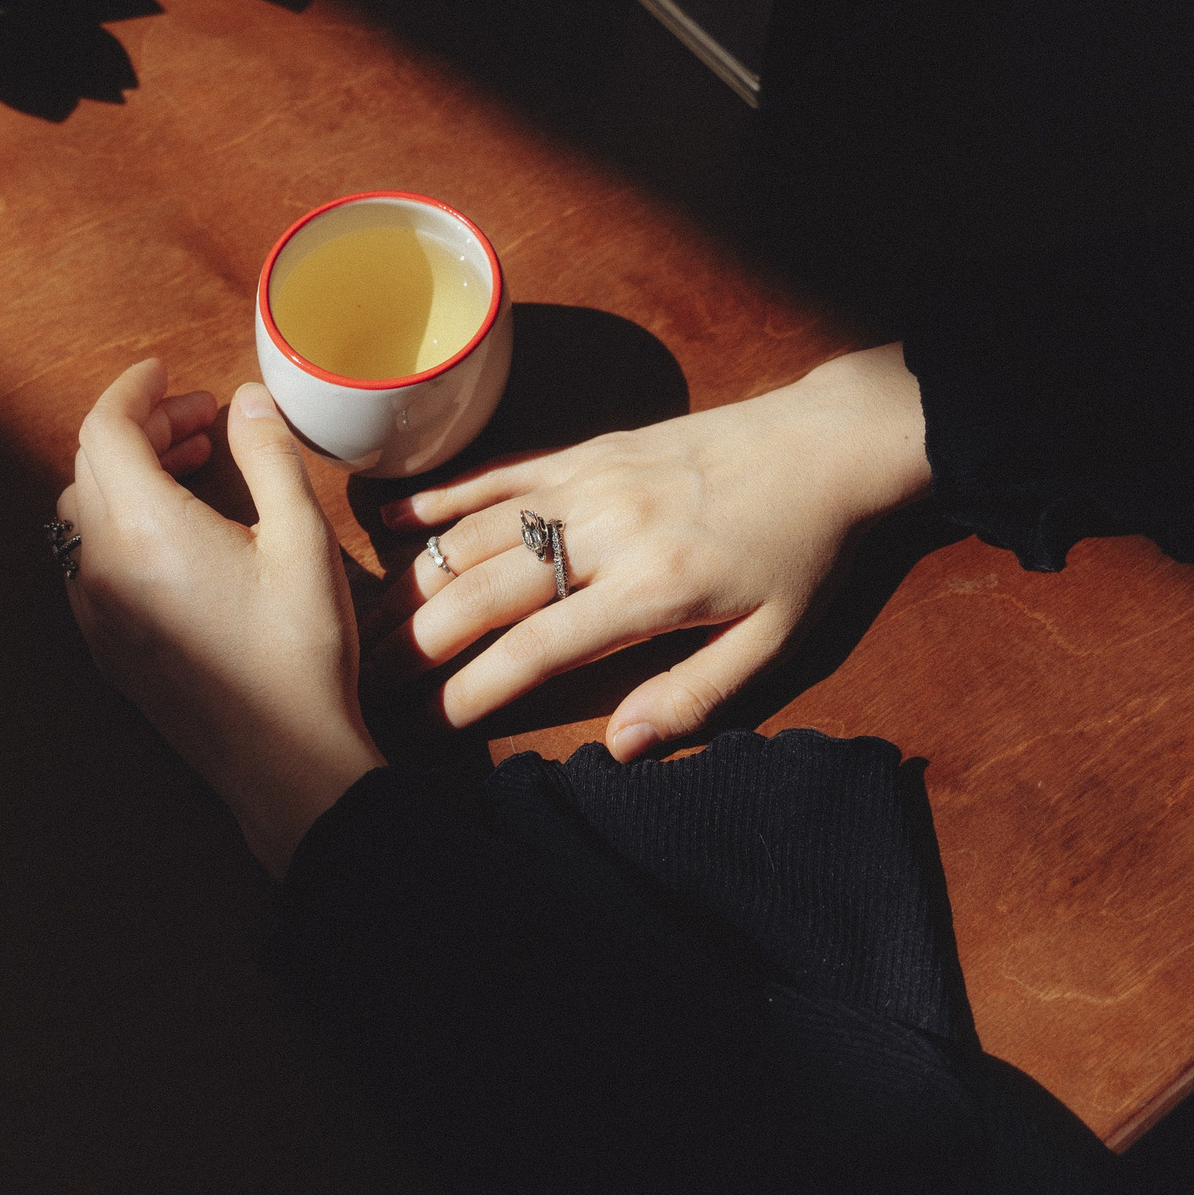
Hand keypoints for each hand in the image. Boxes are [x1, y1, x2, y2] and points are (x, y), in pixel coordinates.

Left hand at [57, 360, 382, 876]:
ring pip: (83, 514)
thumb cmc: (300, 650)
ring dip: (126, 476)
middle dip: (141, 429)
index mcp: (145, 529)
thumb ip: (269, 455)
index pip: (106, 429)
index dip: (134, 391)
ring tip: (191, 470)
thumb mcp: (302, 539)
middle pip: (91, 466)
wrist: (283, 760)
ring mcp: (96, 612)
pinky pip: (87, 562)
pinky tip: (173, 533)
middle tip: (201, 422)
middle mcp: (103, 567)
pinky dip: (117, 524)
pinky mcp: (106, 647)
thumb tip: (246, 398)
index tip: (167, 374)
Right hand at [365, 344, 930, 758]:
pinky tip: (393, 521)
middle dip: (418, 643)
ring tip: (367, 624)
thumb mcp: (772, 642)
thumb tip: (618, 750)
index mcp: (653, 587)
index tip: (423, 726)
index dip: (471, 690)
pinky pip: (501, 472)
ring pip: (478, 532)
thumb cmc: (801, 551)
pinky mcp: (590, 449)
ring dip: (416, 579)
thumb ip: (692, 697)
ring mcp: (592, 481)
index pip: (537, 647)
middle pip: (488, 591)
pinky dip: (442, 497)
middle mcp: (608, 529)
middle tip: (367, 684)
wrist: (826, 444)